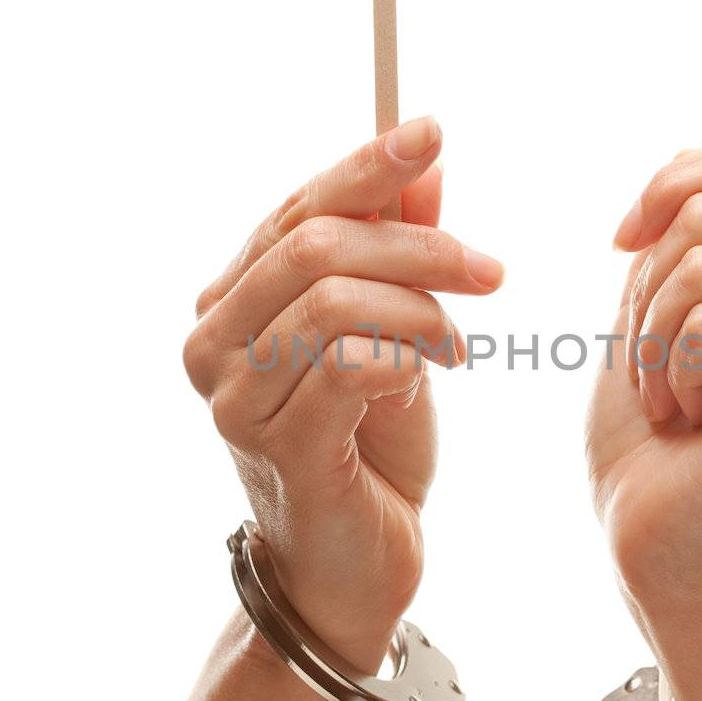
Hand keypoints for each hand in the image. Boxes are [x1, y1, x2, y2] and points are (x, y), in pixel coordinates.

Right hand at [183, 118, 503, 668]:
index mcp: (231, 301)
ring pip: (334, 299)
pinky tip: (436, 375)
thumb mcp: (390, 332)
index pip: (298, 209)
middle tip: (488, 270)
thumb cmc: (366, 449)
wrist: (352, 568)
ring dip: (421, 308)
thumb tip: (425, 163)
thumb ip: (396, 252)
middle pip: (315, 245)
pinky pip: (353, 364)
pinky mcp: (278, 446)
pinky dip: (409, 356)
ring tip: (460, 344)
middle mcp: (213, 342)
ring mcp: (235, 397)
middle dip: (417, 243)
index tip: (432, 132)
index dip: (366, 166)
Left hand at [586, 139, 701, 700]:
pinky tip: (690, 422)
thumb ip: (681, 231)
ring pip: (700, 267)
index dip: (672, 183)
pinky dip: (667, 373)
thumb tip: (680, 176)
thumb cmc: (647, 422)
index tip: (623, 242)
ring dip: (652, 339)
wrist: (645, 529)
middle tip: (662, 368)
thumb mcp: (652, 300)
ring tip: (675, 397)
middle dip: (645, 290)